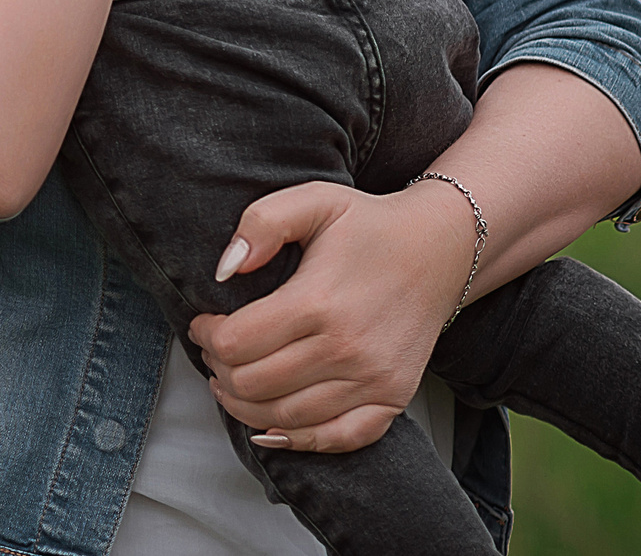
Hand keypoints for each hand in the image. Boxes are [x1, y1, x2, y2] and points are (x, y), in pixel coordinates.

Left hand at [187, 180, 478, 452]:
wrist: (439, 249)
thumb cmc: (369, 225)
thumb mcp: (313, 200)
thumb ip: (261, 223)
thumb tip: (225, 270)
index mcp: (319, 301)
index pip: (237, 343)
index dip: (207, 336)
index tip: (201, 324)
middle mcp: (347, 348)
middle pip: (254, 384)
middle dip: (219, 370)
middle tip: (213, 352)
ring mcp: (373, 380)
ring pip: (286, 418)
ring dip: (244, 406)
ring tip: (229, 382)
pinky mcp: (393, 398)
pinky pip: (338, 439)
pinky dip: (298, 440)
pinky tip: (270, 427)